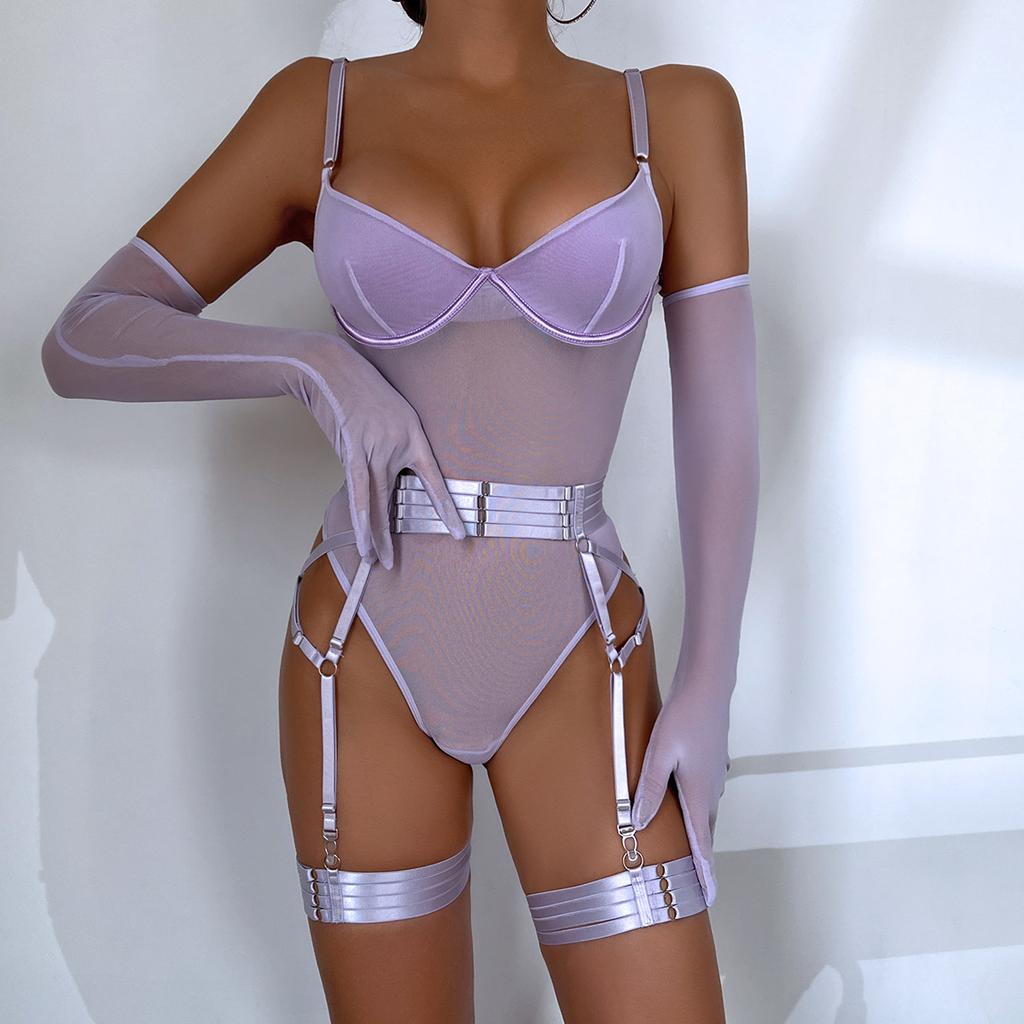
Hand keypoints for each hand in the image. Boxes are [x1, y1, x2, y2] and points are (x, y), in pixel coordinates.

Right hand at [293, 336, 466, 568]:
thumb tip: (390, 471)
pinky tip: (361, 537)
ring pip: (375, 503)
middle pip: (397, 501)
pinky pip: (357, 492)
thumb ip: (396, 445)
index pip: (435, 482)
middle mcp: (397, 448)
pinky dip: (359, 518)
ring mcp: (373, 450)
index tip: (460, 534)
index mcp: (414, 438)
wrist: (335, 370)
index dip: (447, 510)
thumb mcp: (394, 414)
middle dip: (395, 535)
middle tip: (397, 563)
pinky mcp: (351, 451)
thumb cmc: (364, 391)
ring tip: (376, 560)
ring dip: (375, 535)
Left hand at [631, 668, 731, 906]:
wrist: (708, 686)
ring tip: (686, 850)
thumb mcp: (660, 752)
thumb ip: (650, 787)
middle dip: (698, 857)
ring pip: (703, 812)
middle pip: (703, 832)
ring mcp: (714, 775)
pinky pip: (703, 795)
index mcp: (699, 794)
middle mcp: (711, 790)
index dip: (703, 873)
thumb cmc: (684, 717)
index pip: (702, 844)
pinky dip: (694, 808)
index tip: (707, 897)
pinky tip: (680, 803)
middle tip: (692, 882)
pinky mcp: (710, 762)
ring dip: (696, 832)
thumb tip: (640, 823)